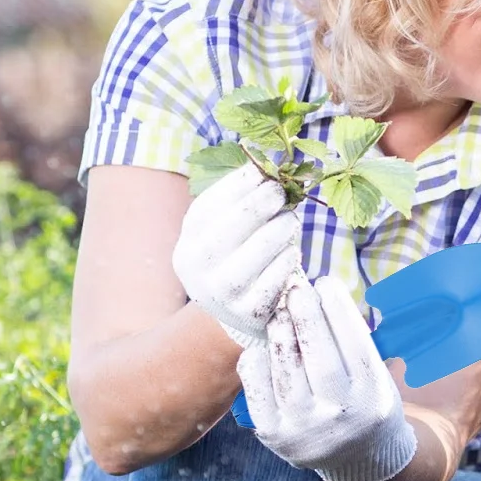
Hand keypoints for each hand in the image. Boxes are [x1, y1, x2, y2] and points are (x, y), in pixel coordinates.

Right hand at [172, 162, 301, 345]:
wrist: (234, 315)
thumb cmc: (235, 259)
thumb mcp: (226, 232)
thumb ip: (240, 203)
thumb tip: (264, 165)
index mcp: (188, 242)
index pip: (209, 206)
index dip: (238, 185)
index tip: (264, 171)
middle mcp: (197, 268)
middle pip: (230, 227)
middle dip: (260, 204)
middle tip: (281, 192)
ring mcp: (221, 293)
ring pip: (254, 253)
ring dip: (279, 230)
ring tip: (290, 220)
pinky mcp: (248, 312)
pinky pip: (273, 279)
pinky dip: (286, 261)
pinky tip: (291, 251)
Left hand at [237, 272, 417, 480]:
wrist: (359, 457)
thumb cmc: (366, 401)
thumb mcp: (377, 376)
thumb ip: (354, 344)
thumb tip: (322, 294)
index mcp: (373, 398)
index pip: (355, 345)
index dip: (339, 310)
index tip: (327, 282)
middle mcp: (342, 417)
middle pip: (322, 360)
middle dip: (308, 318)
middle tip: (298, 290)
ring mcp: (306, 430)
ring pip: (288, 375)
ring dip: (281, 337)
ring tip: (279, 313)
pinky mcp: (277, 436)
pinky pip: (260, 394)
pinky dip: (256, 366)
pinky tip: (260, 346)